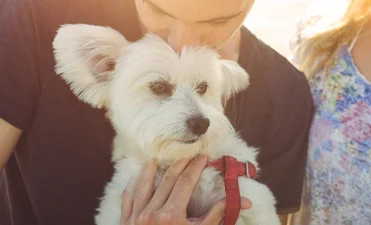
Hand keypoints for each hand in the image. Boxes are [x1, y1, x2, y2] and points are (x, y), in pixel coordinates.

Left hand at [120, 154, 251, 224]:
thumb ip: (218, 214)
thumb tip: (244, 201)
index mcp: (172, 215)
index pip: (186, 181)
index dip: (195, 166)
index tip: (202, 156)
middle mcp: (152, 213)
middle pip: (167, 179)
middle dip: (179, 164)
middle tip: (188, 153)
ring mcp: (136, 217)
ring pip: (143, 185)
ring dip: (150, 169)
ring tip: (156, 158)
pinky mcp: (126, 222)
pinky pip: (127, 199)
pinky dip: (131, 187)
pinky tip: (135, 178)